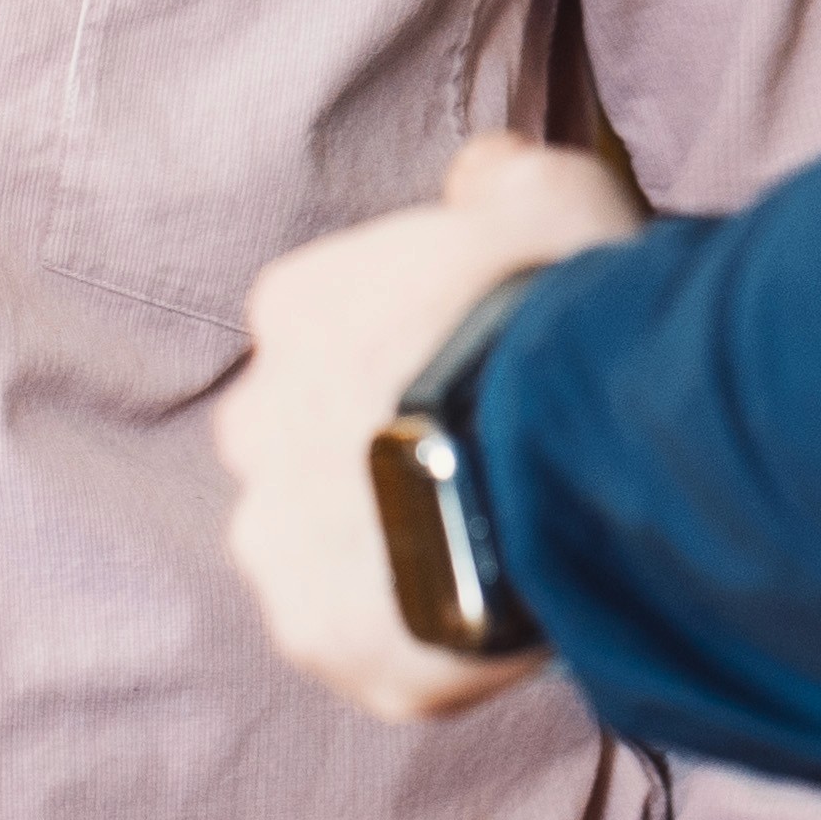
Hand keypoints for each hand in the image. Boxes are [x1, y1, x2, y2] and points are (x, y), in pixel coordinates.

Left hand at [218, 133, 648, 721]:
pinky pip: (358, 644)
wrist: (563, 442)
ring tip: (486, 560)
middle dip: (368, 459)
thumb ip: (499, 183)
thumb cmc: (556, 308)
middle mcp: (256, 419)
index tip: (469, 384)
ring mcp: (278, 537)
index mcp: (296, 309)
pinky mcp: (320, 636)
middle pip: (304, 445)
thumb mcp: (548, 193)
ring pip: (317, 553)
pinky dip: (410, 646)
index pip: (328, 333)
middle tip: (474, 475)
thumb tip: (480, 174)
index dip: (403, 363)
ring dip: (383, 558)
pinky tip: (484, 623)